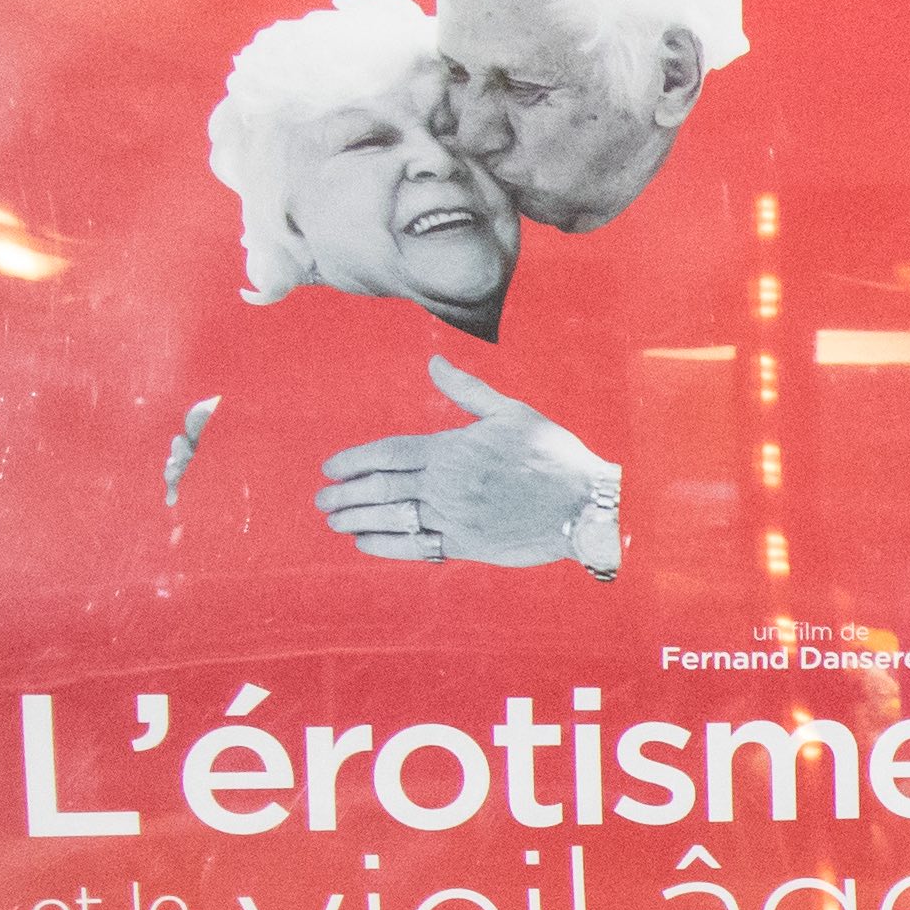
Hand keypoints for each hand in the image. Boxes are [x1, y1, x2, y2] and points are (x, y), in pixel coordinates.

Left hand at [316, 359, 614, 568]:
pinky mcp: (468, 544)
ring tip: (335, 520)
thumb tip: (435, 363)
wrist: (587, 505)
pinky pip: (416, 546)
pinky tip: (364, 543)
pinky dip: (386, 545)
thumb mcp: (513, 413)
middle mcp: (446, 484)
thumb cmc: (554, 456)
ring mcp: (455, 516)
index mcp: (452, 449)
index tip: (330, 468)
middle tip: (323, 498)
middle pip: (381, 488)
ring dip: (357, 519)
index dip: (354, 461)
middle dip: (346, 493)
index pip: (387, 453)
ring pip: (392, 517)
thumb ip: (467, 391)